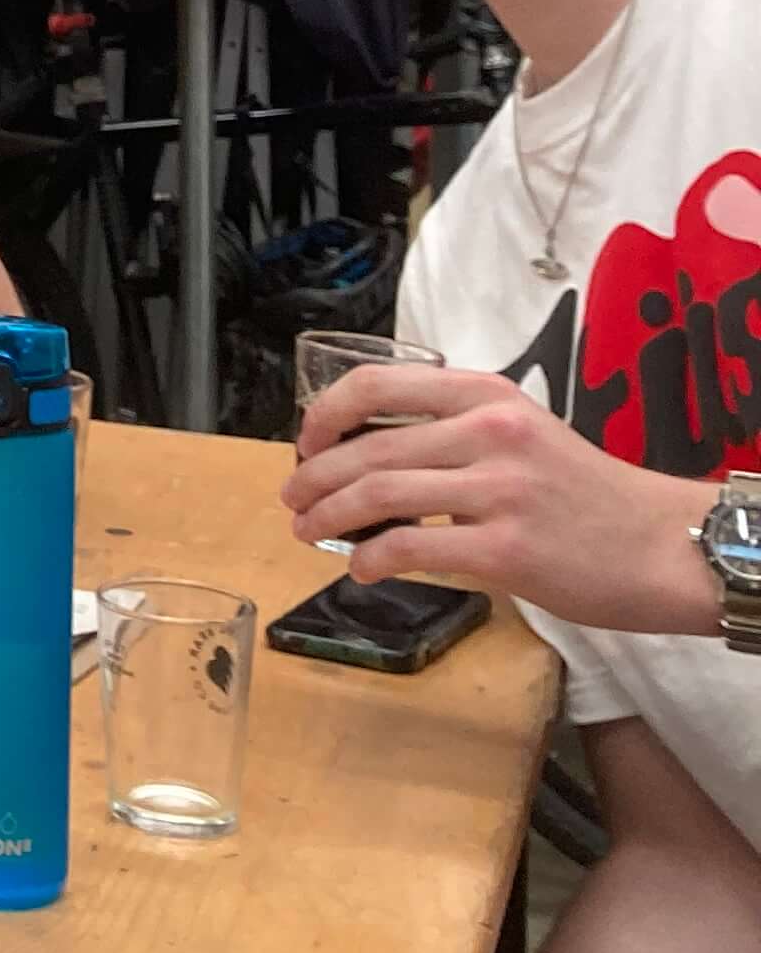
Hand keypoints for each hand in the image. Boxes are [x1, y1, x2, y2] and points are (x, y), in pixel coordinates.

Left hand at [283, 366, 724, 632]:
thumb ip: (455, 432)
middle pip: (368, 447)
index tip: (304, 444)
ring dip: (329, 516)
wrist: (660, 544)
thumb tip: (371, 454)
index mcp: (486, 394)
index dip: (324, 414)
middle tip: (292, 498)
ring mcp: (498, 490)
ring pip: (380, 495)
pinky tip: (361, 568)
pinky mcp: (507, 548)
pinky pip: (414, 548)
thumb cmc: (585, 493)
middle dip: (314, 476)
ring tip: (307, 532)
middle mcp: (489, 432)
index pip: (376, 384)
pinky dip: (371, 558)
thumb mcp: (522, 432)